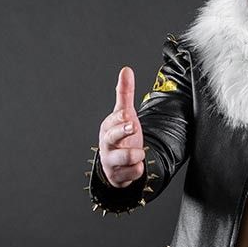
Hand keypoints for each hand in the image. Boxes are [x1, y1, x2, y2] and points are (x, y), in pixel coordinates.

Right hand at [98, 67, 144, 187]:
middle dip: (122, 132)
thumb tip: (126, 70)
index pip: (113, 121)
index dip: (121, 119)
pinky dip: (137, 171)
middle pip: (111, 138)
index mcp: (108, 128)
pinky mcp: (119, 176)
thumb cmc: (121, 136)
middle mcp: (107, 145)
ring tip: (141, 152)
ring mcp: (112, 161)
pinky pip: (132, 174)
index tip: (129, 115)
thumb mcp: (123, 115)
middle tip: (132, 125)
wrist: (116, 165)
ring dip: (135, 155)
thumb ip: (124, 94)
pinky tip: (139, 168)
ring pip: (123, 158)